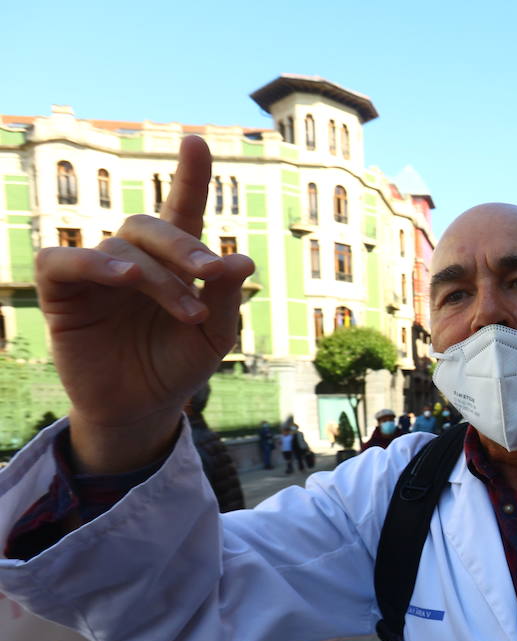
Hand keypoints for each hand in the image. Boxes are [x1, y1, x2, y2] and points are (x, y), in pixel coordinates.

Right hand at [35, 135, 255, 472]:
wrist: (143, 408)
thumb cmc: (178, 364)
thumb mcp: (214, 335)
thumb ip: (225, 297)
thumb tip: (241, 259)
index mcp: (173, 263)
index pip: (182, 209)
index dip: (189, 176)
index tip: (195, 141)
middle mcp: (132, 257)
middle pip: (151, 226)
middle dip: (184, 246)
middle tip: (210, 272)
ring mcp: (95, 272)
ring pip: (121, 248)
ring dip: (158, 277)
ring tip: (186, 311)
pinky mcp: (61, 292)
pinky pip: (63, 261)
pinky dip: (93, 263)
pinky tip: (124, 278)